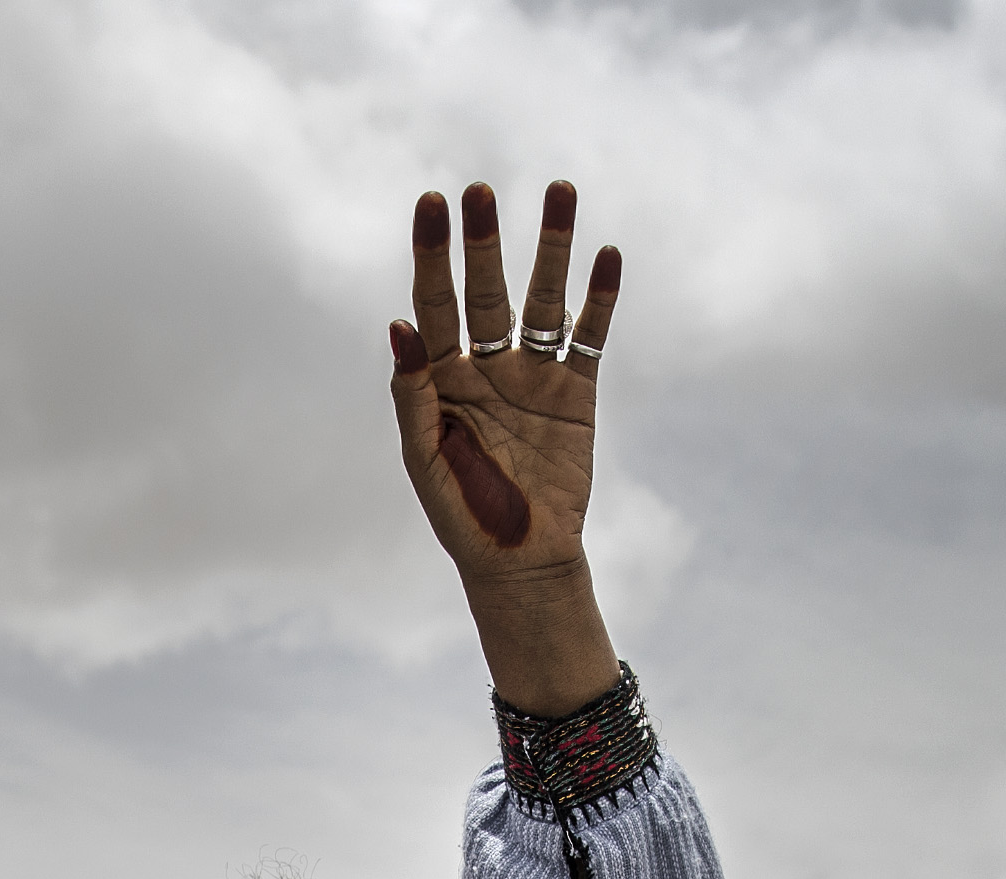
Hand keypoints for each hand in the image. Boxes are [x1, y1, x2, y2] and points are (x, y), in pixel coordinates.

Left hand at [390, 182, 625, 712]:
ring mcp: (533, 376)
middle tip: (482, 190)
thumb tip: (399, 326)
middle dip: (484, 241)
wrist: (521, 562)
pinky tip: (606, 255)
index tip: (432, 204)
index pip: (433, 302)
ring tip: (560, 191)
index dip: (432, 254)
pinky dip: (599, 298)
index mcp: (441, 379)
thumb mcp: (426, 461)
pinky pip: (588, 337)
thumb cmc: (462, 517)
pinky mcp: (577, 395)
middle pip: (485, 290)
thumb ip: (411, 396)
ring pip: (542, 299)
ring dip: (551, 248)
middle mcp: (486, 366)